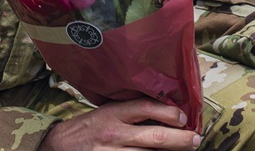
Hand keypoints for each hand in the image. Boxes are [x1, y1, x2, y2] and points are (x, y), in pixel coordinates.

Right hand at [38, 98, 200, 149]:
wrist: (59, 147)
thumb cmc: (90, 127)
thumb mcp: (108, 111)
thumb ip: (132, 110)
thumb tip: (167, 109)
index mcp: (114, 112)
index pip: (147, 108)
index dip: (170, 112)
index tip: (184, 117)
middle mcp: (114, 133)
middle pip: (155, 137)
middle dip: (181, 139)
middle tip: (195, 140)